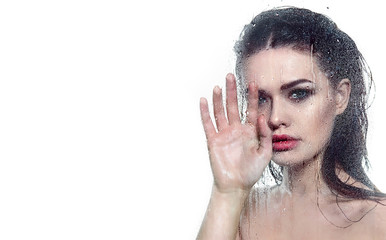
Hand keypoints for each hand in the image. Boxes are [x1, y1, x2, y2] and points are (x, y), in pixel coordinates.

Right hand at [200, 73, 271, 192]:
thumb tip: (262, 117)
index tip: (254, 83)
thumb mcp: (265, 153)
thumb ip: (266, 135)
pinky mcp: (213, 141)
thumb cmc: (252, 172)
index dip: (252, 97)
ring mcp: (224, 134)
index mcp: (250, 132)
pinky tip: (204, 101)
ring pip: (220, 113)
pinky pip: (208, 124)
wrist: (236, 186)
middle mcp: (236, 130)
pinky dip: (205, 113)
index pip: (250, 110)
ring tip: (218, 86)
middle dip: (233, 92)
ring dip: (219, 99)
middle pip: (233, 106)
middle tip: (231, 76)